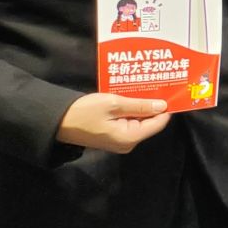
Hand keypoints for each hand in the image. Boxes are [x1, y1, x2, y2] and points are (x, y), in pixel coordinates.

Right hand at [57, 93, 171, 153]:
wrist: (57, 121)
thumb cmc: (84, 112)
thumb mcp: (113, 104)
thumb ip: (139, 105)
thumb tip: (163, 106)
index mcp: (130, 137)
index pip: (159, 122)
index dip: (165, 106)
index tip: (170, 90)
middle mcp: (128, 143)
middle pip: (150, 122)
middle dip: (154, 104)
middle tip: (158, 84)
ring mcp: (121, 141)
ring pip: (140, 121)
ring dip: (142, 105)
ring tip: (146, 87)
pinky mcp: (113, 136)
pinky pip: (129, 122)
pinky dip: (132, 109)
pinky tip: (132, 96)